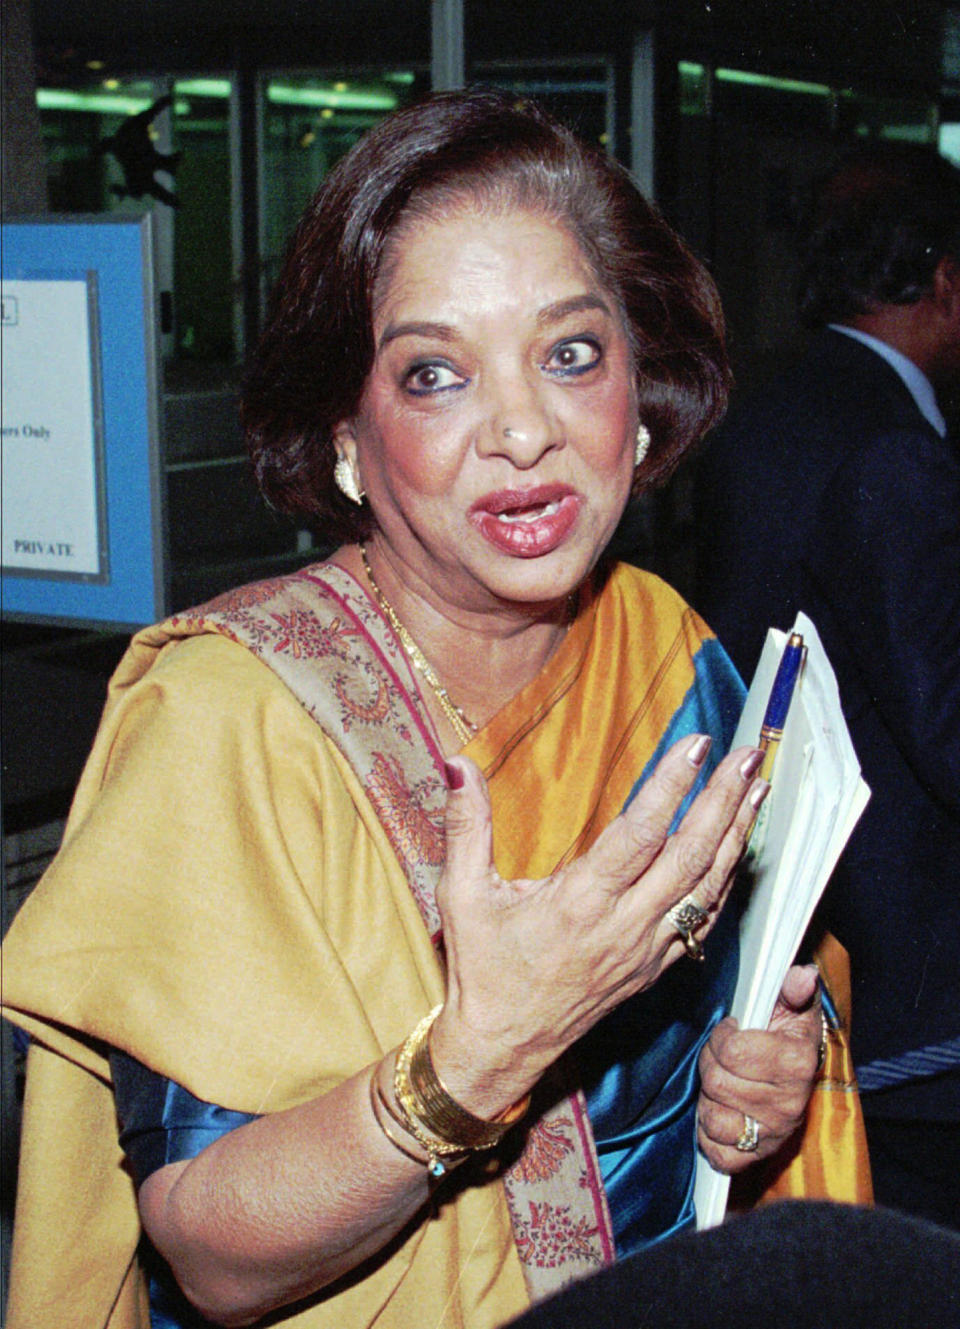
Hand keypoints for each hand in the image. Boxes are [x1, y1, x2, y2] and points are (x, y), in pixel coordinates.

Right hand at [431, 734, 768, 1117]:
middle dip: (723, 801)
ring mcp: (646, 950)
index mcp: (579, 902)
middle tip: (747, 757)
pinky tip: (737, 849)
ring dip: (735, 835)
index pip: (640, 834)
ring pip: (706, 887)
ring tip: (757, 789)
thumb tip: (457, 763)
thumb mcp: (462, 894)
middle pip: (689, 856)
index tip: (697, 745)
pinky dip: (726, 880)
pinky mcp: (655, 967)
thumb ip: (466, 824)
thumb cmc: (482, 969)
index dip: (672, 786)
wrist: (502, 1046)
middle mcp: (623, 926)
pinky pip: (703, 920)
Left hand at [696, 964, 821, 1172]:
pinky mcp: (756, 1157)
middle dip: (711, 1063)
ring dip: (709, 1098)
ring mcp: (773, 1134)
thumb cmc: (786, 1038)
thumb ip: (792, 989)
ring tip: (725, 1084)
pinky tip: (722, 1113)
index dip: (723, 1037)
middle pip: (717, 1081)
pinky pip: (717, 1151)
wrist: (796, 1081)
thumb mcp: (792, 1007)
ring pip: (712, 1116)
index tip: (732, 1032)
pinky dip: (709, 1133)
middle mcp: (789, 1104)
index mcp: (797, 1063)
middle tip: (724, 1058)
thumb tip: (802, 974)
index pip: (733, 1051)